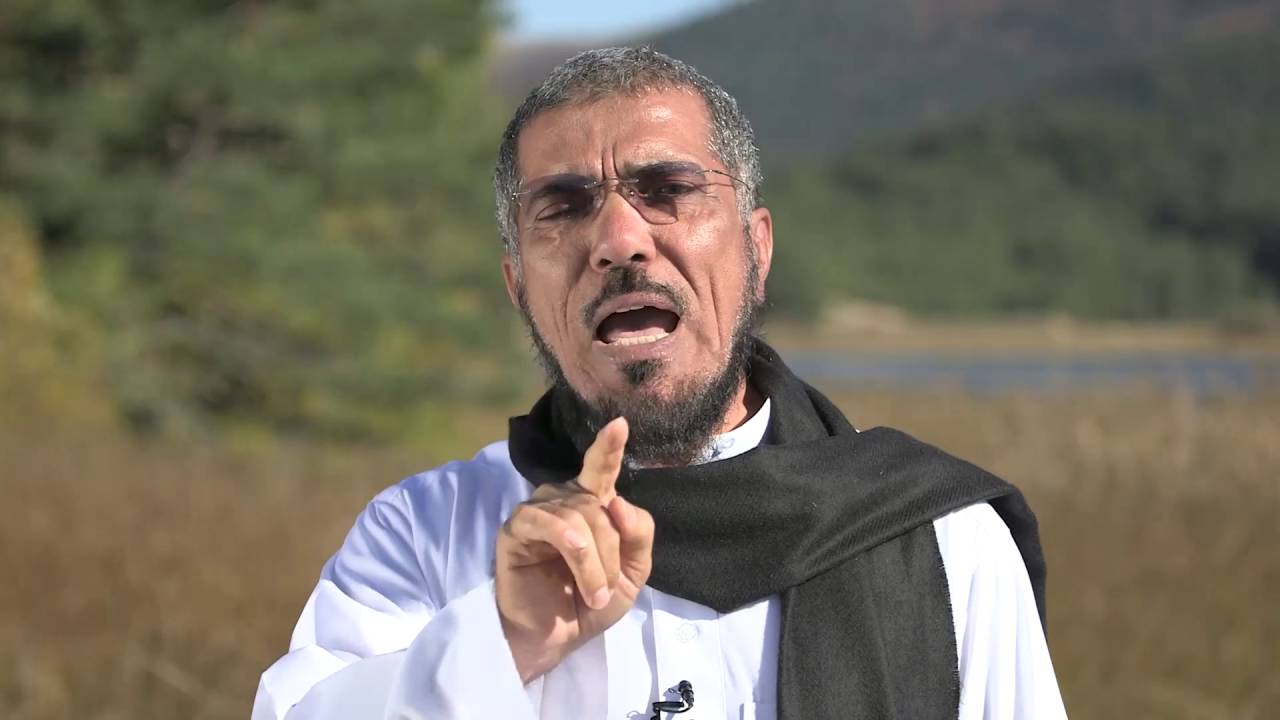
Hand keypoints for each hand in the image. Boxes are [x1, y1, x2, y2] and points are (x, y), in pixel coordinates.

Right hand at [495, 417, 654, 682]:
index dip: (608, 446)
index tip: (620, 424)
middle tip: (606, 591)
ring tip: (594, 594)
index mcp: (592, 502)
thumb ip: (638, 534)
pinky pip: (553, 525)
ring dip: (596, 563)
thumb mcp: (633, 572)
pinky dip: (575, 552)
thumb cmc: (590, 600)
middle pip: (603, 505)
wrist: (556, 637)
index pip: (601, 468)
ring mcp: (538, 510)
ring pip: (583, 517)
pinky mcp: (517, 528)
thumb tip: (619, 501)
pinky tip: (576, 572)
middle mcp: (564, 497)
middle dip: (613, 553)